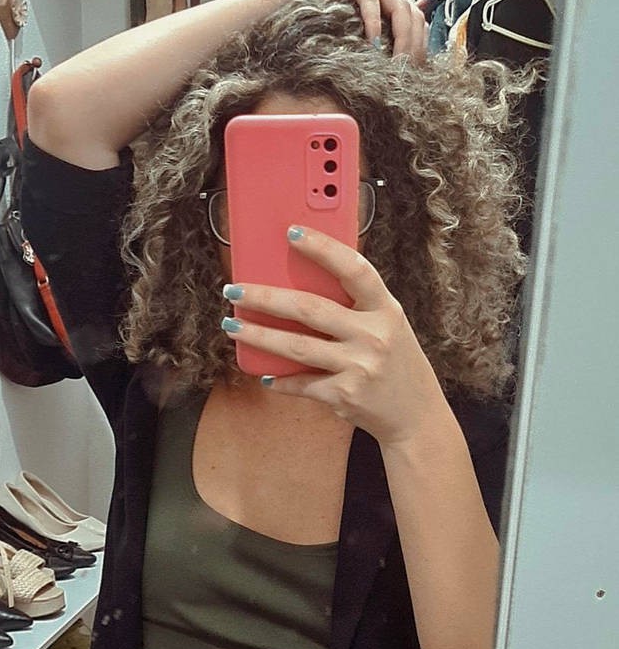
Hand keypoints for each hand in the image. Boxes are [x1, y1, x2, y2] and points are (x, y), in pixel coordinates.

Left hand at [221, 224, 443, 448]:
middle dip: (266, 297)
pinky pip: (302, 384)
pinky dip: (280, 381)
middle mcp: (374, 336)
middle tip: (234, 289)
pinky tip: (264, 375)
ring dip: (259, 335)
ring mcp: (359, 367)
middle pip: (310, 309)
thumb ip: (356, 306)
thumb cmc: (396, 363)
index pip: (354, 270)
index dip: (323, 248)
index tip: (291, 232)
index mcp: (386, 310)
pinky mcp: (344, 396)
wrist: (416, 416)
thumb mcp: (389, 326)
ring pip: (297, 347)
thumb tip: (301, 283)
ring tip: (232, 325)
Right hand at [292, 0, 427, 62]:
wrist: (288, 15)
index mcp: (388, 1)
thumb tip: (403, 75)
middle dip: (412, 44)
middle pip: (412, 13)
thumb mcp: (359, 45)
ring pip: (399, 5)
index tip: (412, 71)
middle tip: (404, 69)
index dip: (417, 46)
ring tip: (392, 59)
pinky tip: (373, 40)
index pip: (414, 22)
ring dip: (400, 35)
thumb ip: (380, 51)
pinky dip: (374, 20)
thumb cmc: (320, 32)